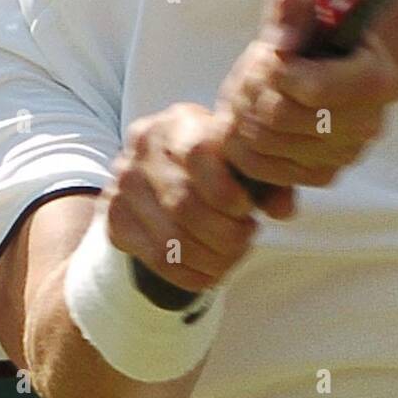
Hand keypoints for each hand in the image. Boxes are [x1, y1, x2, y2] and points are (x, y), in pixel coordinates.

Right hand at [104, 102, 292, 296]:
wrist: (158, 170)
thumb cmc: (211, 161)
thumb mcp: (237, 156)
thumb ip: (266, 178)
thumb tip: (282, 210)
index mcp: (177, 123)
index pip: (198, 153)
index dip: (226, 190)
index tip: (246, 208)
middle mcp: (142, 150)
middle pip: (184, 204)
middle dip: (225, 232)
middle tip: (247, 237)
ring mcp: (123, 185)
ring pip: (171, 239)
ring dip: (212, 258)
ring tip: (234, 254)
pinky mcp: (115, 220)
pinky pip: (156, 260)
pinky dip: (192, 274)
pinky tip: (212, 269)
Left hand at [216, 0, 397, 192]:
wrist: (349, 60)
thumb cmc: (328, 24)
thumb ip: (293, 6)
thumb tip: (278, 46)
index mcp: (373, 79)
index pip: (311, 88)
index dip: (275, 70)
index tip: (271, 51)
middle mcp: (366, 124)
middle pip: (280, 117)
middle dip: (250, 90)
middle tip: (250, 71)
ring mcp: (345, 155)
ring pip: (265, 144)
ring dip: (240, 114)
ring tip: (247, 91)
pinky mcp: (323, 174)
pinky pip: (264, 171)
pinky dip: (242, 145)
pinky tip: (246, 119)